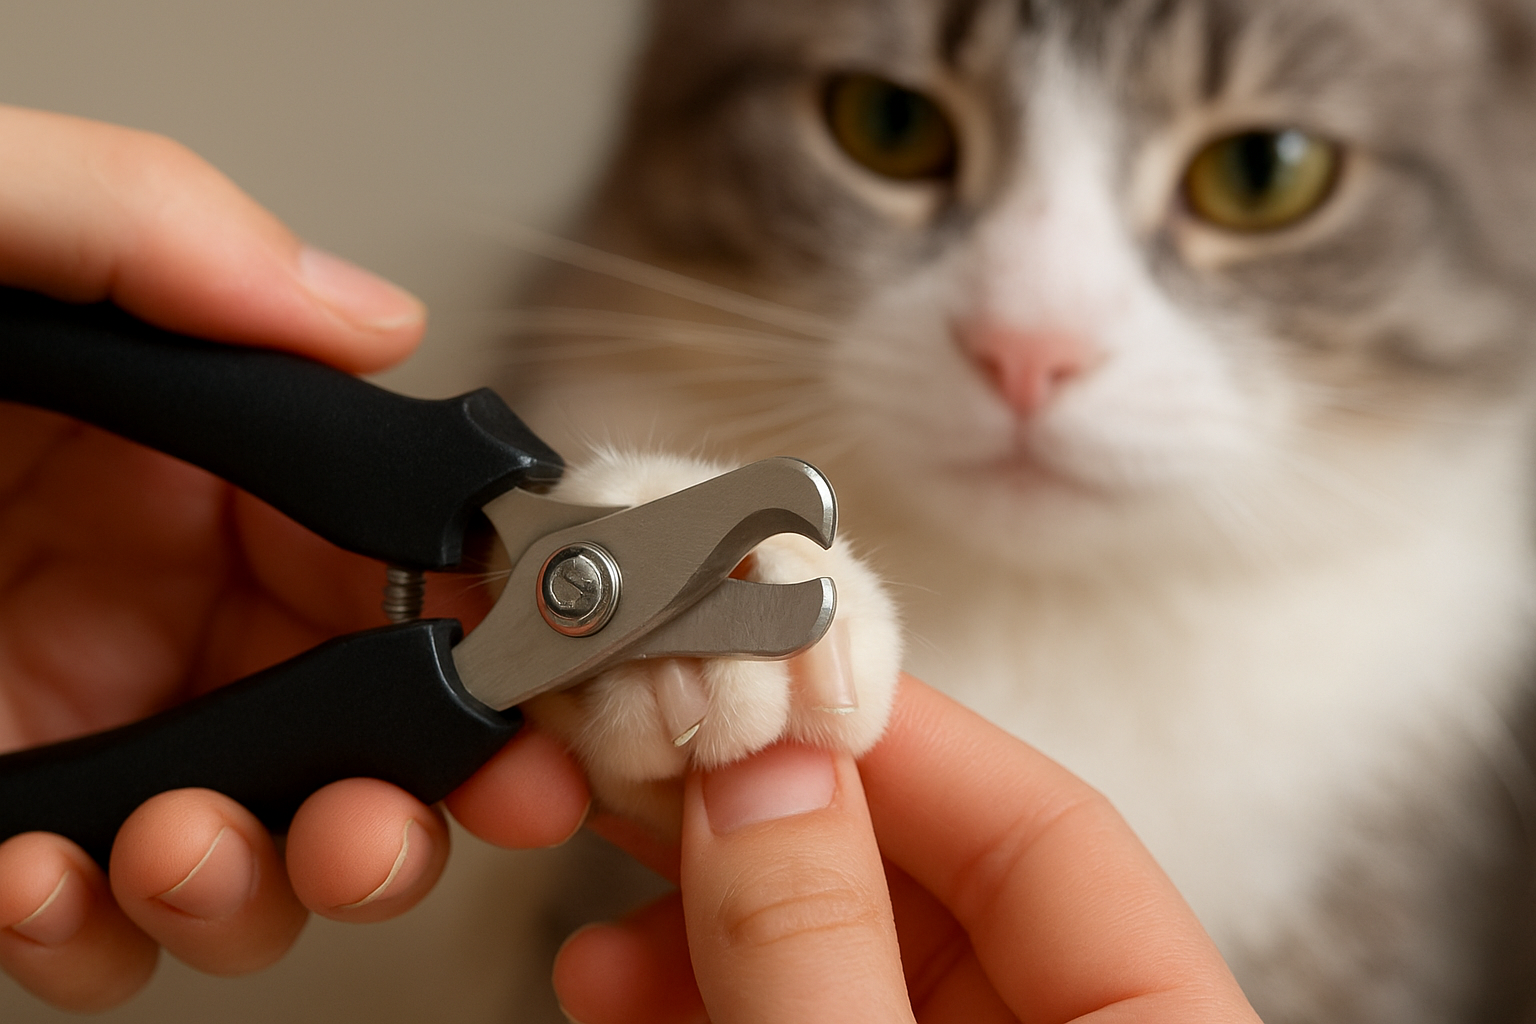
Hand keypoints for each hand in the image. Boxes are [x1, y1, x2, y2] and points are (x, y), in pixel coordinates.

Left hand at [0, 106, 590, 1010]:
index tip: (524, 698)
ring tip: (192, 850)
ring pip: (246, 844)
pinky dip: (91, 932)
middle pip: (351, 726)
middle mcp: (146, 590)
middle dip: (396, 803)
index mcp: (177, 448)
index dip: (474, 636)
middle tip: (395, 824)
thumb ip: (159, 232)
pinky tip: (49, 880)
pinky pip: (84, 916)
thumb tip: (369, 317)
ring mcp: (70, 716)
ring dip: (249, 884)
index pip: (384, 551)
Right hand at [554, 674, 1260, 1023]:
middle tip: (647, 736)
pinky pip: (794, 1019)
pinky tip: (609, 969)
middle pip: (925, 879)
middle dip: (767, 805)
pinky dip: (696, 992)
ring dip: (706, 899)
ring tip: (596, 857)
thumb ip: (821, 952)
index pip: (1045, 834)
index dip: (891, 733)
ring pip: (840, 951)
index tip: (756, 665)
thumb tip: (760, 772)